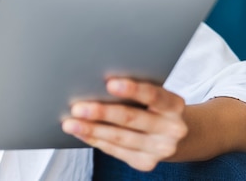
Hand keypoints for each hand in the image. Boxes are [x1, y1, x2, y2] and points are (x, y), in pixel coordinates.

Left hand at [62, 78, 187, 171]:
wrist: (174, 135)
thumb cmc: (154, 106)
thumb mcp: (154, 95)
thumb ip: (134, 90)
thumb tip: (94, 82)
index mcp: (174, 105)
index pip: (154, 95)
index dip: (132, 89)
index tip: (109, 83)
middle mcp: (172, 129)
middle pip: (132, 119)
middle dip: (101, 113)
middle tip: (77, 107)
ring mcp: (160, 149)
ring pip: (120, 138)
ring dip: (91, 130)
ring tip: (70, 123)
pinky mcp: (146, 163)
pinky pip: (115, 151)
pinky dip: (95, 140)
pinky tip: (80, 133)